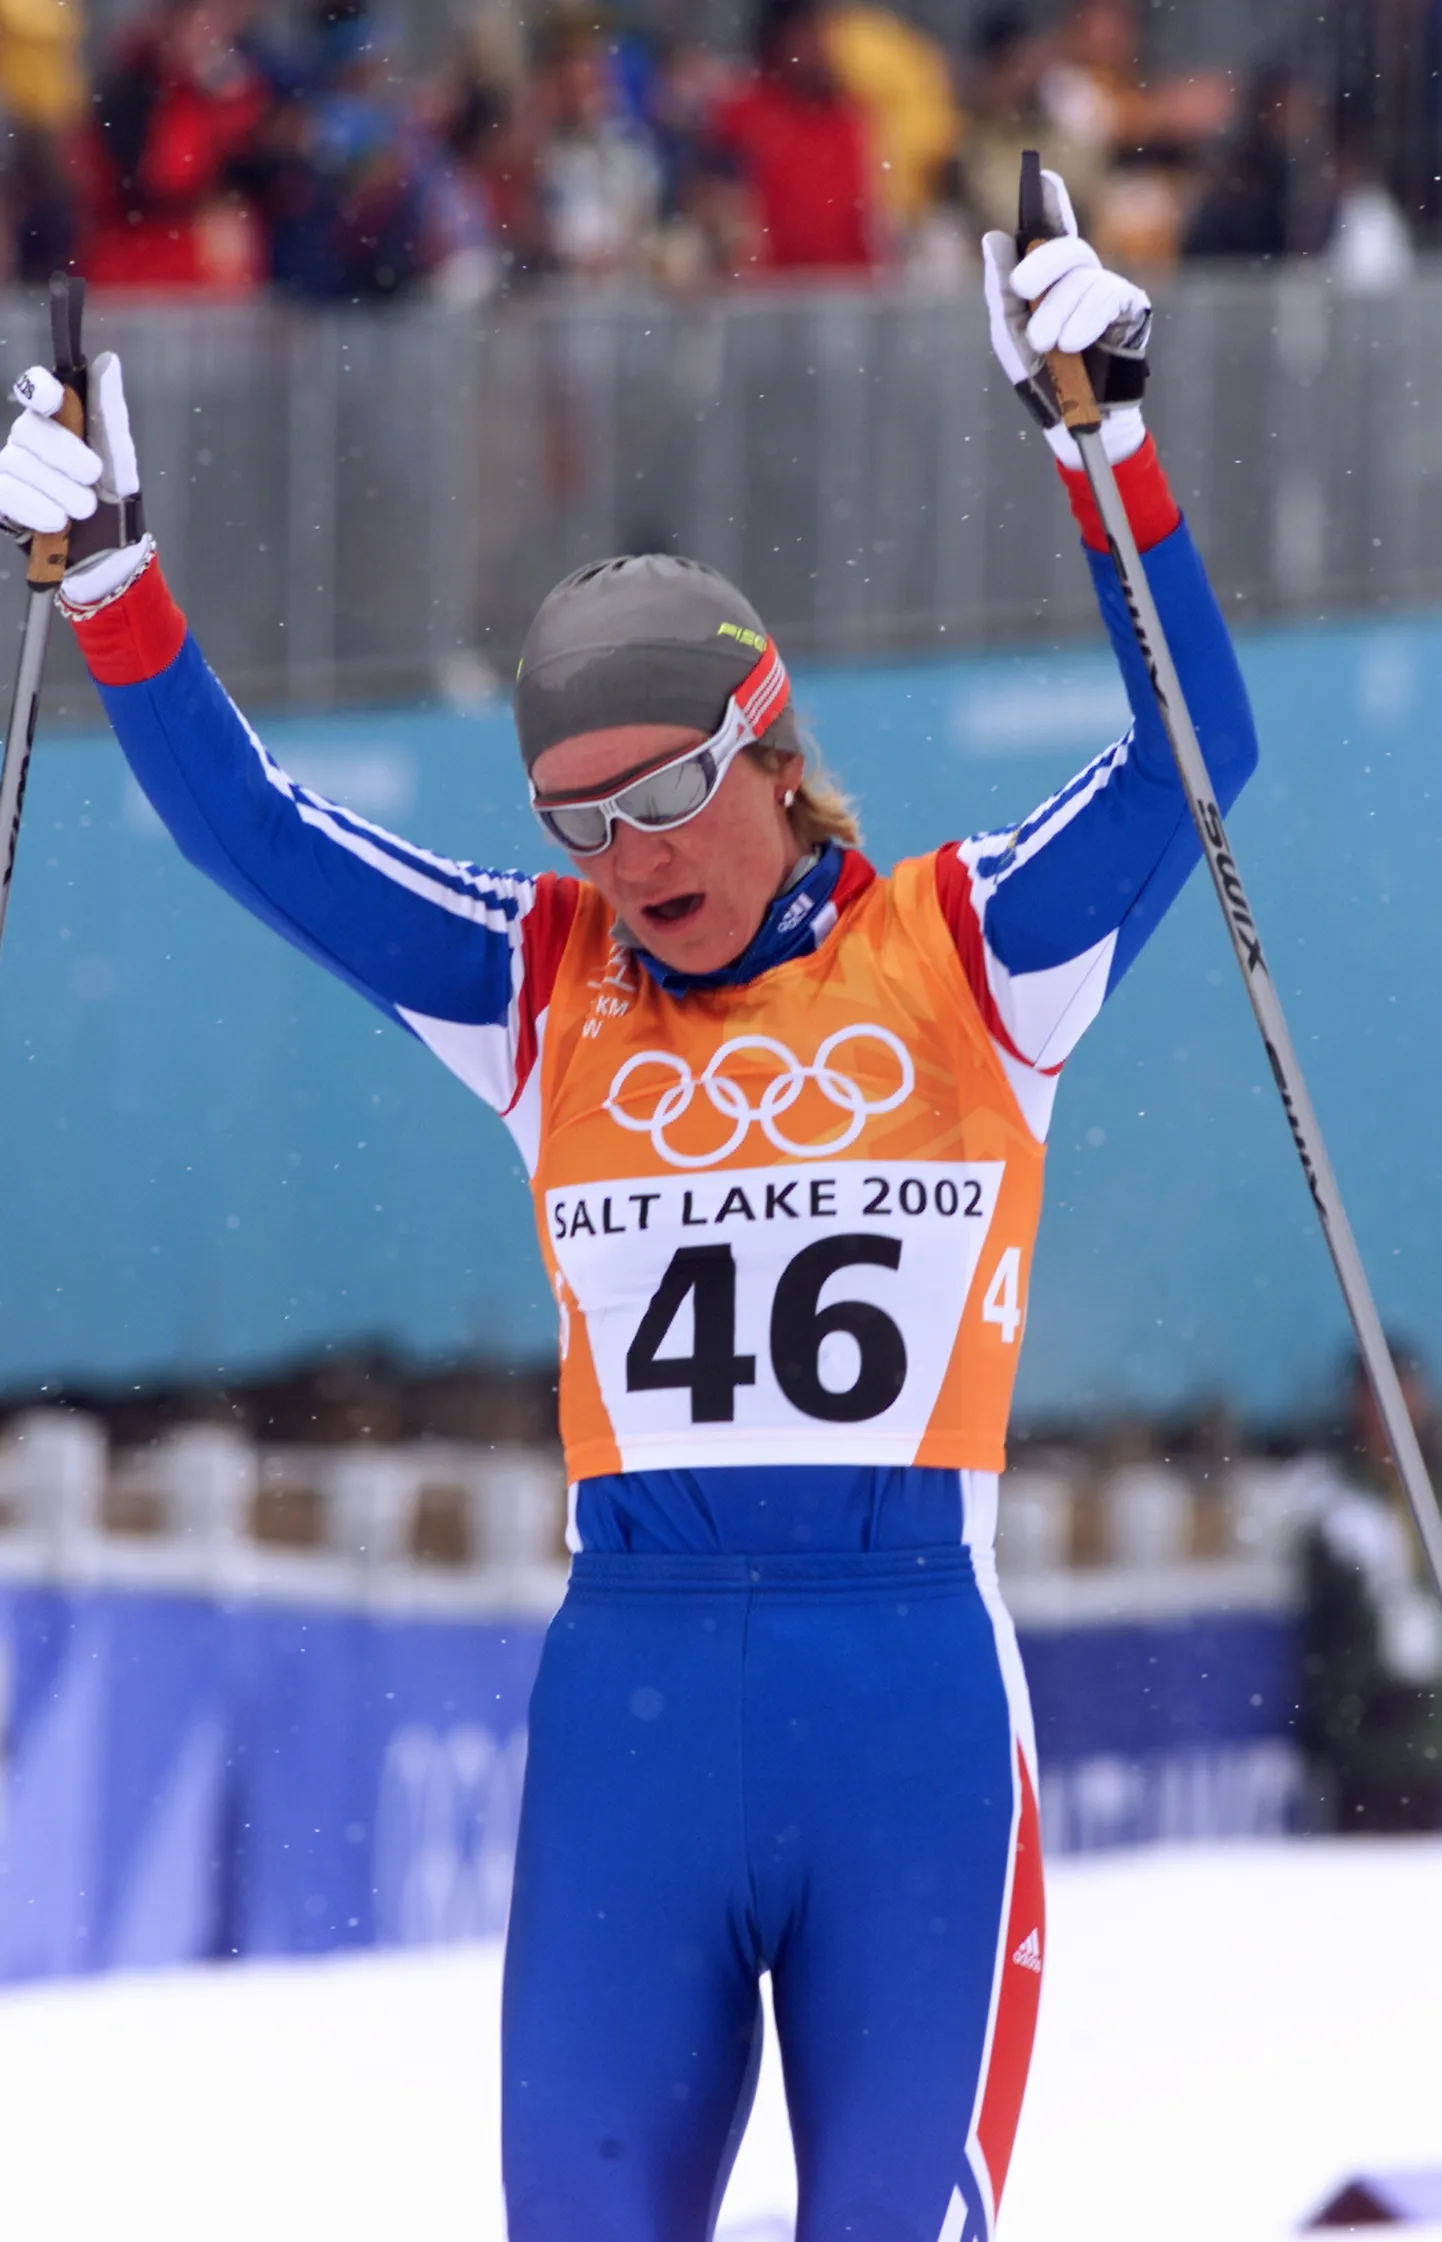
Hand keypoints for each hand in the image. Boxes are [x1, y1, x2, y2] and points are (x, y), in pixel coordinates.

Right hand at [0, 352, 148, 604]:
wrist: (110, 555)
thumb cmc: (114, 500)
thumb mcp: (119, 457)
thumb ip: (110, 411)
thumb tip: (108, 361)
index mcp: (57, 422)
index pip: (34, 390)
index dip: (38, 388)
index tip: (54, 398)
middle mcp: (29, 441)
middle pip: (29, 430)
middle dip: (63, 454)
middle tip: (93, 478)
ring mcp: (12, 469)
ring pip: (17, 463)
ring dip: (56, 489)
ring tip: (84, 511)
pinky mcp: (3, 501)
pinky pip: (5, 493)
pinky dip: (33, 507)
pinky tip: (56, 521)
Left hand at [982, 169, 1151, 468]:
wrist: (1071, 422)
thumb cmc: (1041, 378)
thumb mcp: (1008, 333)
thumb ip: (1000, 289)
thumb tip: (993, 236)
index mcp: (1052, 281)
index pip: (1051, 231)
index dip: (1050, 201)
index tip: (1042, 174)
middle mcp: (1083, 278)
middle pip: (1066, 247)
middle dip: (1041, 264)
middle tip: (1021, 289)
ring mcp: (1109, 291)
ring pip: (1083, 277)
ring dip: (1058, 312)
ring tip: (1046, 344)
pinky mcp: (1130, 311)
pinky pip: (1106, 298)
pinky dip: (1085, 319)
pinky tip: (1072, 343)